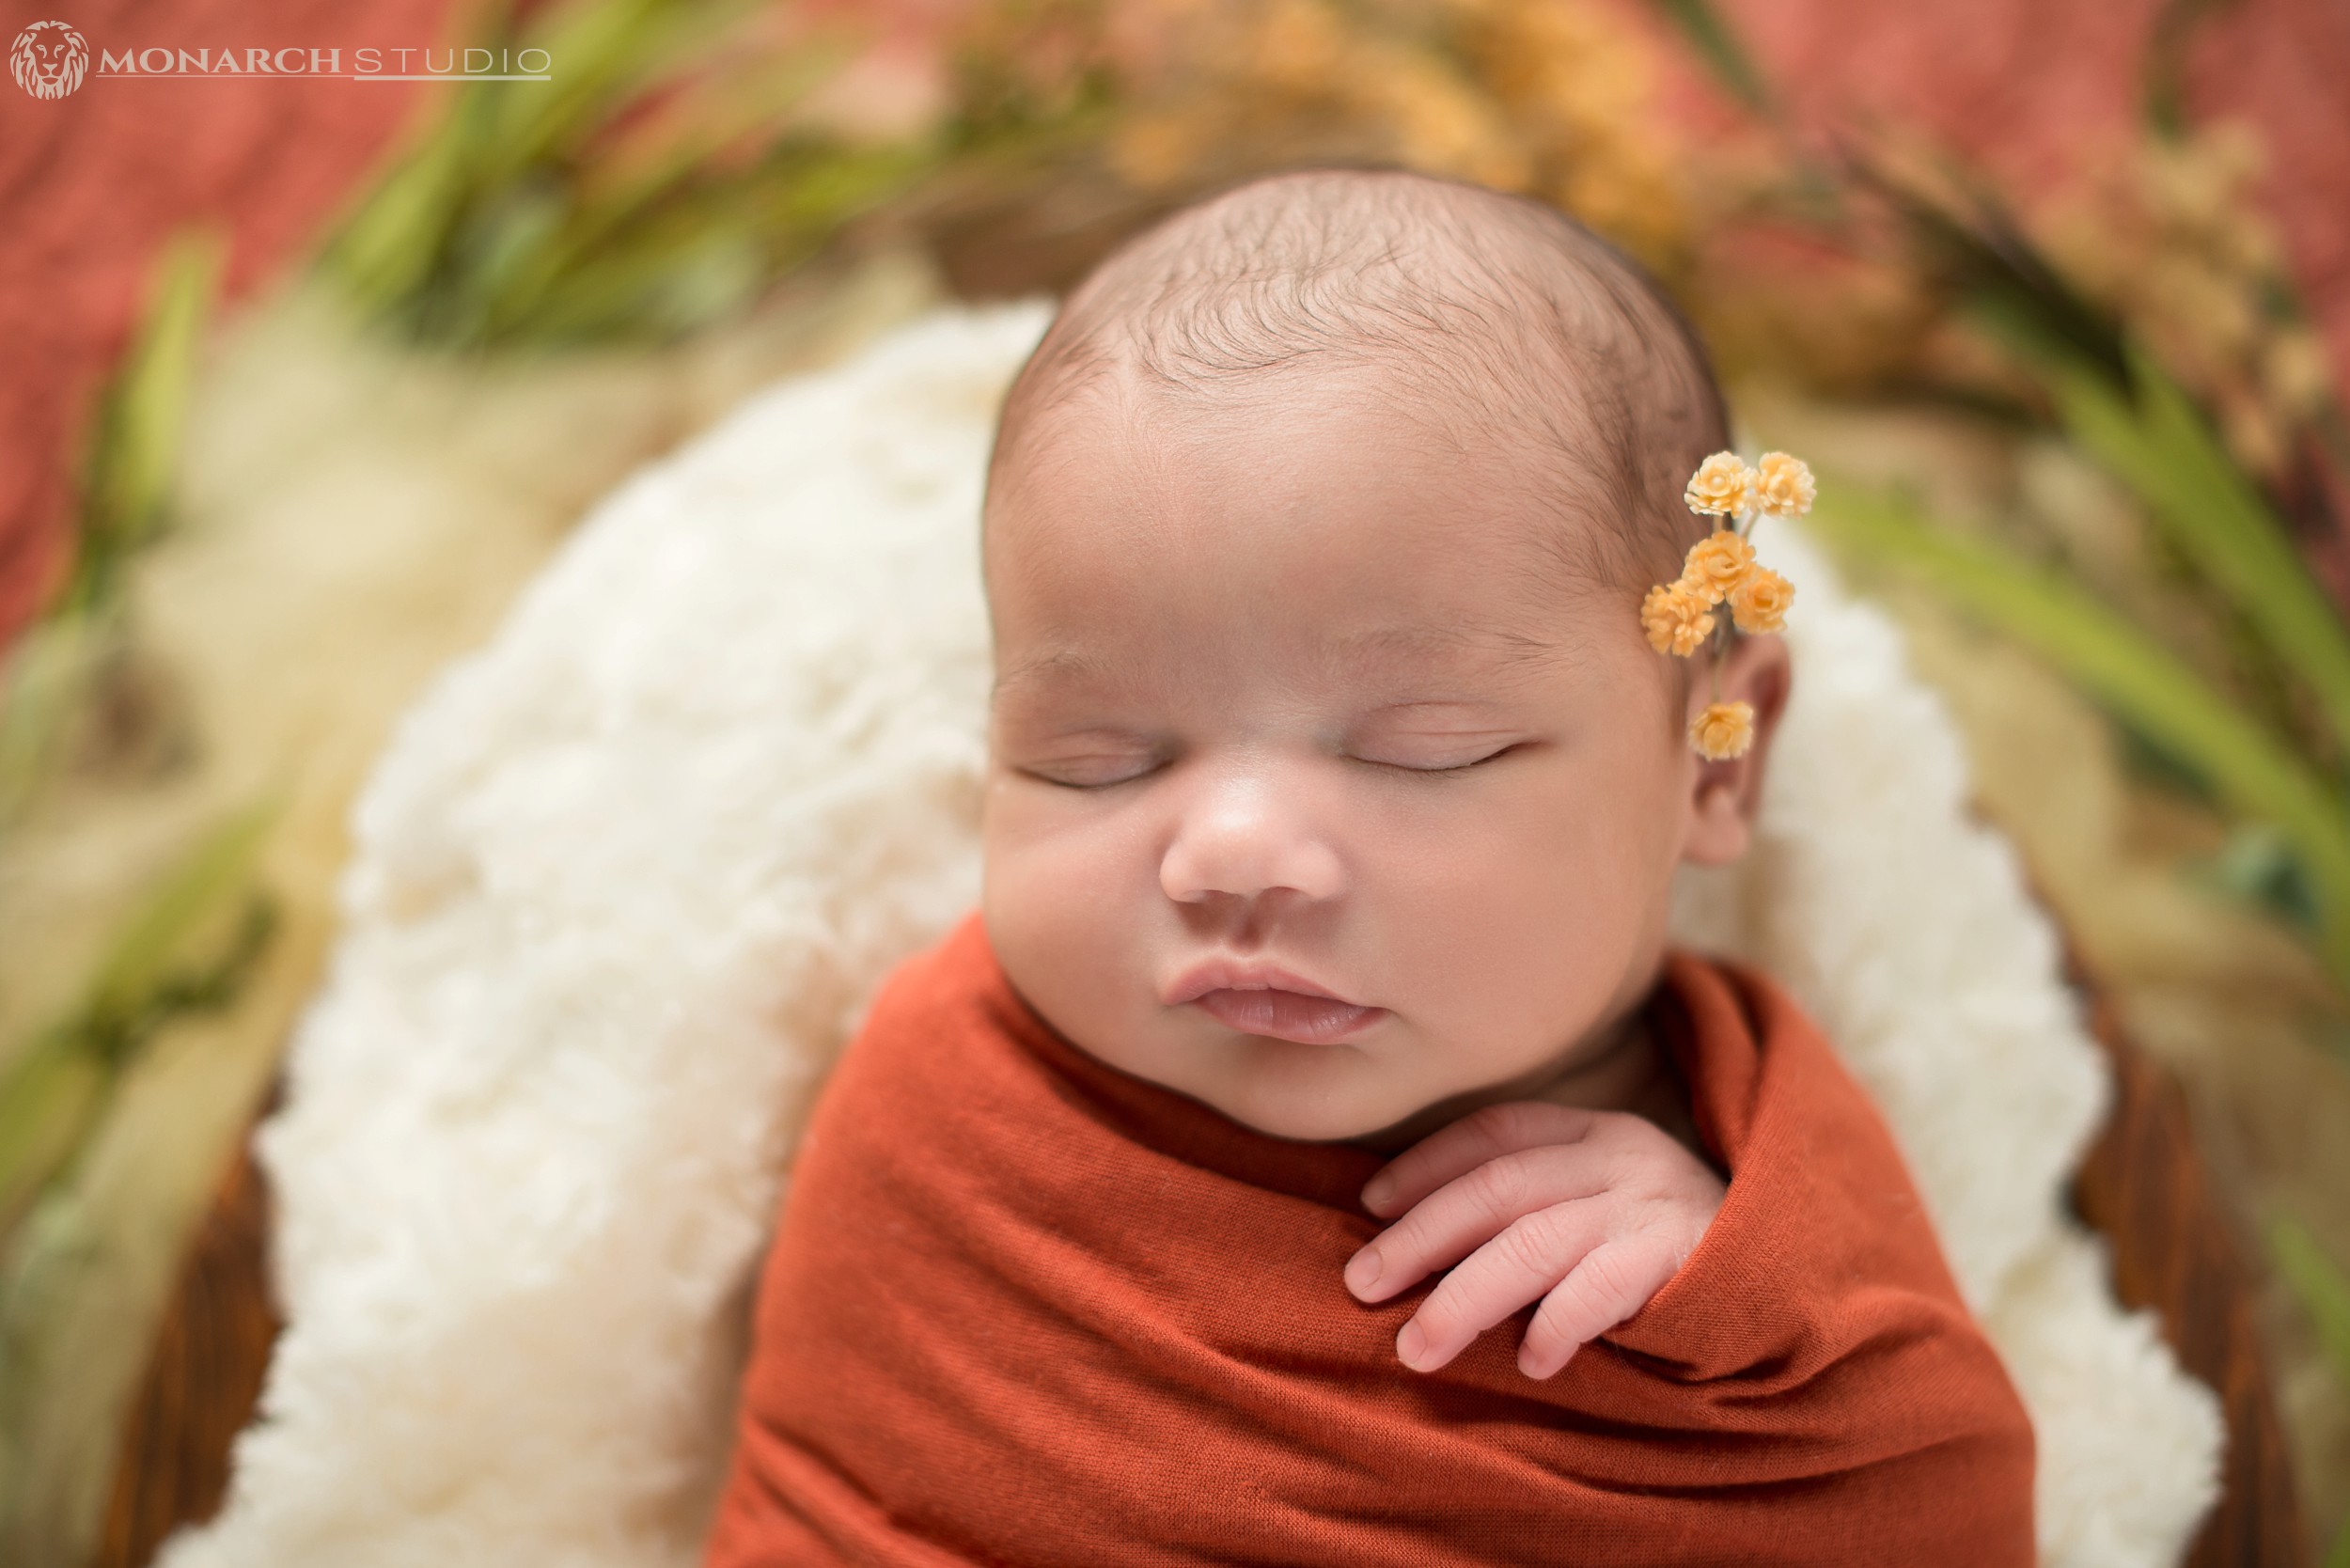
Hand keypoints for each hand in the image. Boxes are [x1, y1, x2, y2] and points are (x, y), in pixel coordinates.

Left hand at [1343, 1101, 1724, 1379]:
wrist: (1795, 1273)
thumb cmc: (1669, 1245)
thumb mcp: (1603, 1199)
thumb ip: (1533, 1202)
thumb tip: (1414, 1240)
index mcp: (1593, 1131)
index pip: (1494, 1131)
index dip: (1425, 1164)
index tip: (1369, 1203)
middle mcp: (1619, 1157)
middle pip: (1497, 1188)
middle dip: (1420, 1237)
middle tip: (1362, 1284)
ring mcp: (1650, 1205)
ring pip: (1533, 1243)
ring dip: (1463, 1297)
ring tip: (1418, 1345)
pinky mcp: (1683, 1260)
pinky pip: (1601, 1289)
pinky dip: (1556, 1324)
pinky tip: (1531, 1362)